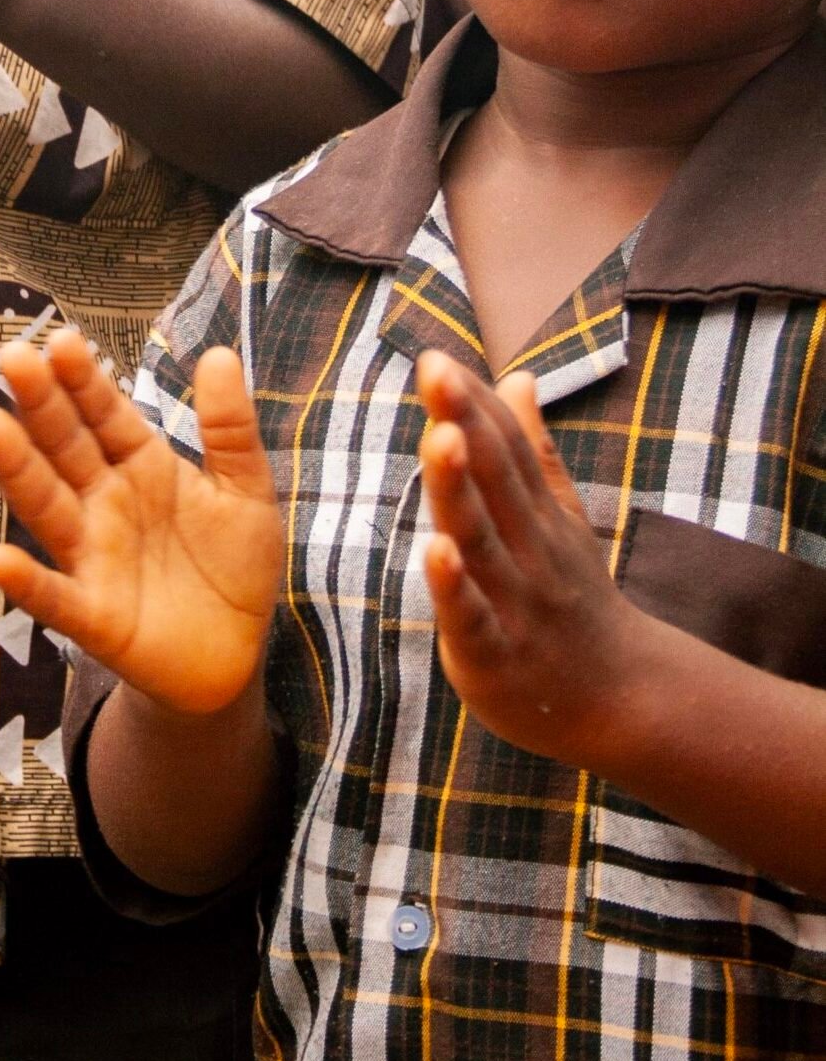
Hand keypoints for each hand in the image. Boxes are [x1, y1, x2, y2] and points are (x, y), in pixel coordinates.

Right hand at [0, 330, 284, 715]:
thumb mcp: (245, 489)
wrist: (233, 653)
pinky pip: (55, 597)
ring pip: (48, 507)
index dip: (85, 379)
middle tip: (13, 358)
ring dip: (18, 470)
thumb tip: (219, 352)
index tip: (61, 339)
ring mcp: (93, 557)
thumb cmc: (233, 564)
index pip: (106, 413)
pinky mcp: (93, 616)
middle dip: (42, 404)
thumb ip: (230, 427)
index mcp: (142, 465)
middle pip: (67, 447)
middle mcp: (105, 502)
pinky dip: (27, 581)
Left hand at [417, 350, 648, 767]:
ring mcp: (515, 602)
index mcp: (540, 516)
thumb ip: (534, 450)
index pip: (505, 449)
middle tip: (435, 370)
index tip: (437, 358)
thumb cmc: (577, 602)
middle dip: (464, 422)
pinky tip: (436, 551)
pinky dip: (455, 586)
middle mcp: (530, 550)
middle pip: (495, 479)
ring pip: (482, 537)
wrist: (624, 702)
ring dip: (460, 487)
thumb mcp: (562, 519)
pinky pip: (473, 617)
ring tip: (439, 435)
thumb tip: (518, 375)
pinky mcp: (494, 655)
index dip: (473, 404)